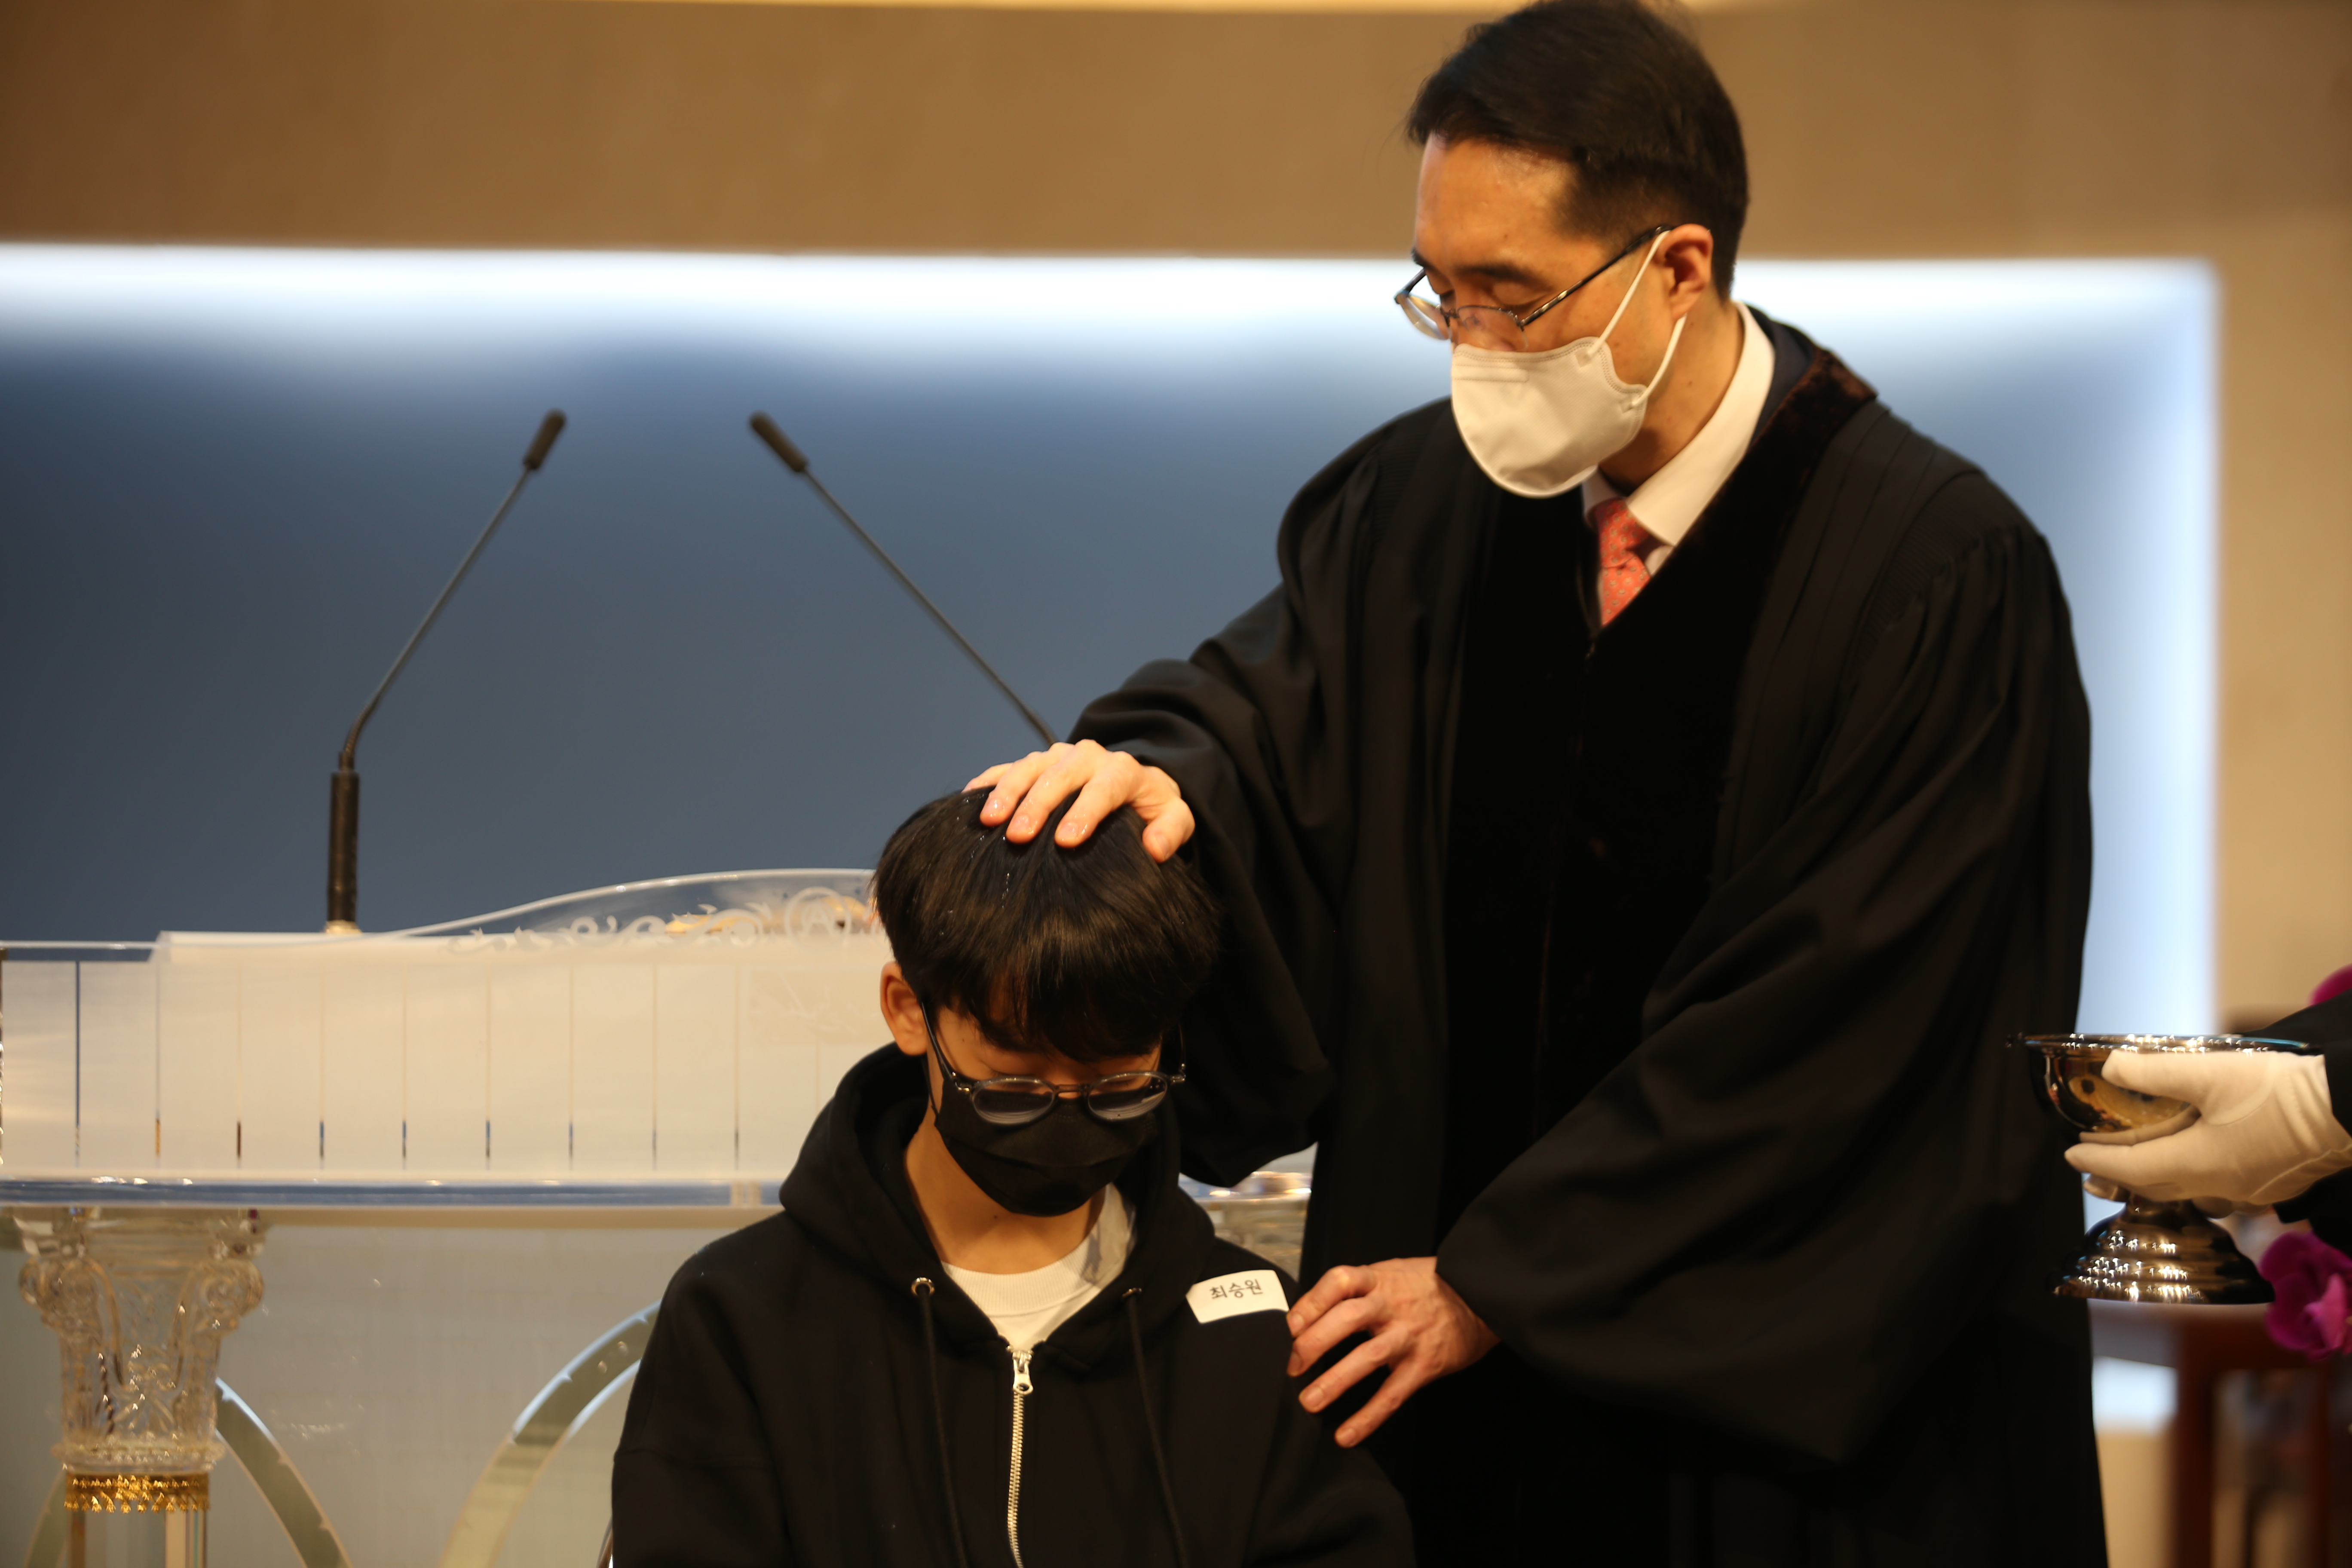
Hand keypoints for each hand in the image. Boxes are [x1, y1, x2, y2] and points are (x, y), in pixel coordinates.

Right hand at [966, 740, 1194, 860]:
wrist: (1134, 784)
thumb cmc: (1150, 808)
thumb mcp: (1174, 818)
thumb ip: (1171, 831)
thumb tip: (1155, 849)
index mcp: (1122, 770)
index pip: (1104, 787)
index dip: (1085, 812)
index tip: (1066, 841)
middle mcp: (1087, 757)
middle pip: (1059, 775)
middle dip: (1037, 804)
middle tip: (1018, 836)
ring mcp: (1056, 756)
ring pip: (1028, 767)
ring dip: (1007, 792)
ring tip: (989, 821)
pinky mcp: (1034, 763)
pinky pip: (1006, 768)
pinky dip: (988, 782)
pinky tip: (970, 801)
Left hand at [1285, 1258, 1498, 1446]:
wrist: (1480, 1296)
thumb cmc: (1425, 1287)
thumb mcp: (1389, 1273)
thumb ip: (1355, 1290)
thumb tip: (1309, 1316)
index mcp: (1379, 1279)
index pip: (1338, 1282)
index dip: (1311, 1302)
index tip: (1290, 1325)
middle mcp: (1391, 1305)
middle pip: (1346, 1318)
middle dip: (1314, 1342)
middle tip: (1292, 1366)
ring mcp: (1408, 1335)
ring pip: (1367, 1357)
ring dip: (1335, 1381)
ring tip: (1309, 1402)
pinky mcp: (1424, 1365)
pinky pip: (1393, 1394)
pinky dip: (1368, 1417)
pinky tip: (1347, 1434)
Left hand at [2065, 1049, 2351, 1206]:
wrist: (2351, 1109)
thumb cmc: (2280, 1092)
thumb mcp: (2211, 1072)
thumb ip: (2156, 1071)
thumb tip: (2113, 1069)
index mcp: (2197, 1165)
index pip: (2132, 1169)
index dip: (2098, 1160)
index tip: (2071, 1154)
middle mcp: (2220, 1187)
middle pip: (2157, 1185)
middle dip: (2121, 1175)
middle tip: (2094, 1162)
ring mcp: (2250, 1191)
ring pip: (2190, 1191)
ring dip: (2158, 1178)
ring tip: (2139, 1163)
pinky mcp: (2274, 1185)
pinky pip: (2221, 1190)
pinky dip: (2194, 1178)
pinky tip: (2195, 1164)